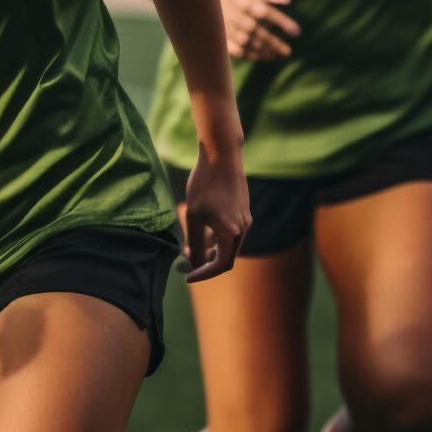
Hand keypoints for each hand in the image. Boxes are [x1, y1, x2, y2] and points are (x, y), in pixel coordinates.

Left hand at [180, 146, 250, 282]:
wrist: (222, 155)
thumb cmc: (205, 184)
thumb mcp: (194, 216)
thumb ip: (195, 242)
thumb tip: (193, 262)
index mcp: (232, 233)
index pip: (221, 265)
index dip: (204, 273)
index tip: (187, 276)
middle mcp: (243, 228)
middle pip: (226, 257)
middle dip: (206, 262)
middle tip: (186, 262)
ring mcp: (245, 219)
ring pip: (228, 244)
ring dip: (210, 249)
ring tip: (190, 246)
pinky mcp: (243, 209)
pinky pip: (230, 232)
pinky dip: (216, 237)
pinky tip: (202, 230)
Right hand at [212, 0, 298, 60]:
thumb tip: (289, 1)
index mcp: (250, 4)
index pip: (272, 15)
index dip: (286, 24)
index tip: (297, 32)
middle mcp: (242, 19)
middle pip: (264, 35)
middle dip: (277, 45)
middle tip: (287, 51)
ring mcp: (232, 31)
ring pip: (253, 46)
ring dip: (267, 52)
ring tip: (277, 55)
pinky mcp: (223, 39)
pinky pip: (240, 51)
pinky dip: (252, 55)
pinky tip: (261, 56)